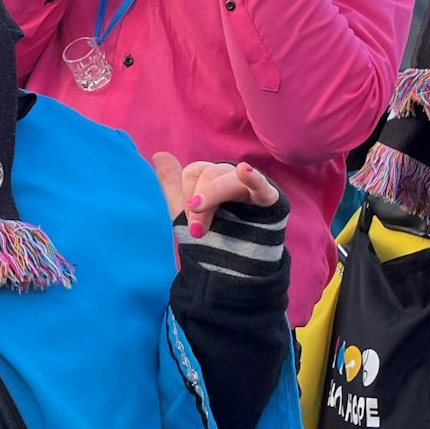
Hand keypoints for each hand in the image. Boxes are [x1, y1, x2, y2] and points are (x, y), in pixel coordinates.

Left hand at [151, 152, 279, 236]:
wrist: (231, 274)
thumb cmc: (211, 240)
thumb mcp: (187, 212)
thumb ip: (172, 184)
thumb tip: (159, 154)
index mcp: (214, 179)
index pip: (196, 171)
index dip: (188, 192)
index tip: (190, 222)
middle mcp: (232, 180)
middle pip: (211, 173)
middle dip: (201, 201)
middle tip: (197, 231)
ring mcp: (252, 190)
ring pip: (230, 179)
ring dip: (214, 196)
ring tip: (201, 226)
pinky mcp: (270, 203)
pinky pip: (264, 187)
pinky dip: (254, 179)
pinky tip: (244, 170)